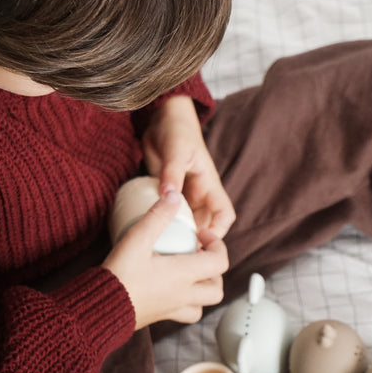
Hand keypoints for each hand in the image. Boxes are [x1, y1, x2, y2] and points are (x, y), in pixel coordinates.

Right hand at [102, 190, 228, 327]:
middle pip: (217, 288)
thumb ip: (157, 216)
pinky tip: (173, 289)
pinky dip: (188, 304)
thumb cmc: (119, 275)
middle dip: (214, 270)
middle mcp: (183, 295)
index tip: (199, 235)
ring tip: (190, 273)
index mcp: (183, 275)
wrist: (97, 311)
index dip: (216, 245)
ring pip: (203, 305)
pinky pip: (185, 315)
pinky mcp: (160, 317)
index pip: (220, 262)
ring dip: (204, 289)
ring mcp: (172, 309)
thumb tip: (174, 195)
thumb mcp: (137, 239)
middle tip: (199, 255)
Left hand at [142, 96, 235, 237]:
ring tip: (160, 247)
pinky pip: (167, 215)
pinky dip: (160, 224)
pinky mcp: (166, 195)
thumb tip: (168, 197)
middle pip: (203, 226)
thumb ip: (172, 173)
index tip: (202, 241)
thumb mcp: (176, 151)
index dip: (218, 231)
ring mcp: (182, 196)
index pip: (224, 215)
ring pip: (184, 223)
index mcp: (209, 186)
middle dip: (193, 241)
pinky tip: (147, 231)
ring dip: (175, 234)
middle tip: (175, 252)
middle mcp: (198, 195)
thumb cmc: (177, 130)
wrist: (161, 120)